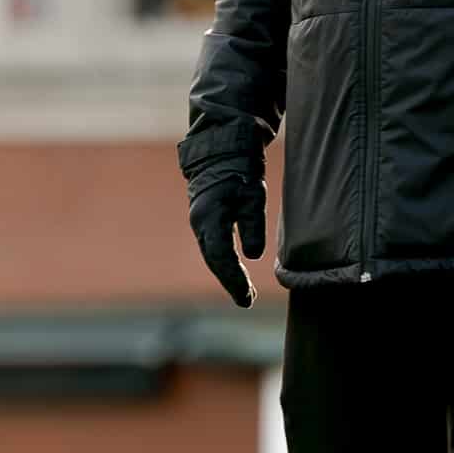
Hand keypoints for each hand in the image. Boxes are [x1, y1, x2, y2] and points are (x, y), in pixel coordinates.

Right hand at [185, 161, 266, 308]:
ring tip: (244, 294)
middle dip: (230, 282)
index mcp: (210, 218)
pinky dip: (224, 263)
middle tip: (246, 301)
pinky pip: (213, 248)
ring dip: (227, 275)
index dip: (234, 279)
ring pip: (212, 256)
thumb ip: (253, 225)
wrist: (221, 151)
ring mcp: (201, 223)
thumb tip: (253, 255)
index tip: (246, 297)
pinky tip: (235, 274)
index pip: (221, 257)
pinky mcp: (206, 221)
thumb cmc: (241, 171)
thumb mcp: (253, 195)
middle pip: (214, 261)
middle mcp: (200, 224)